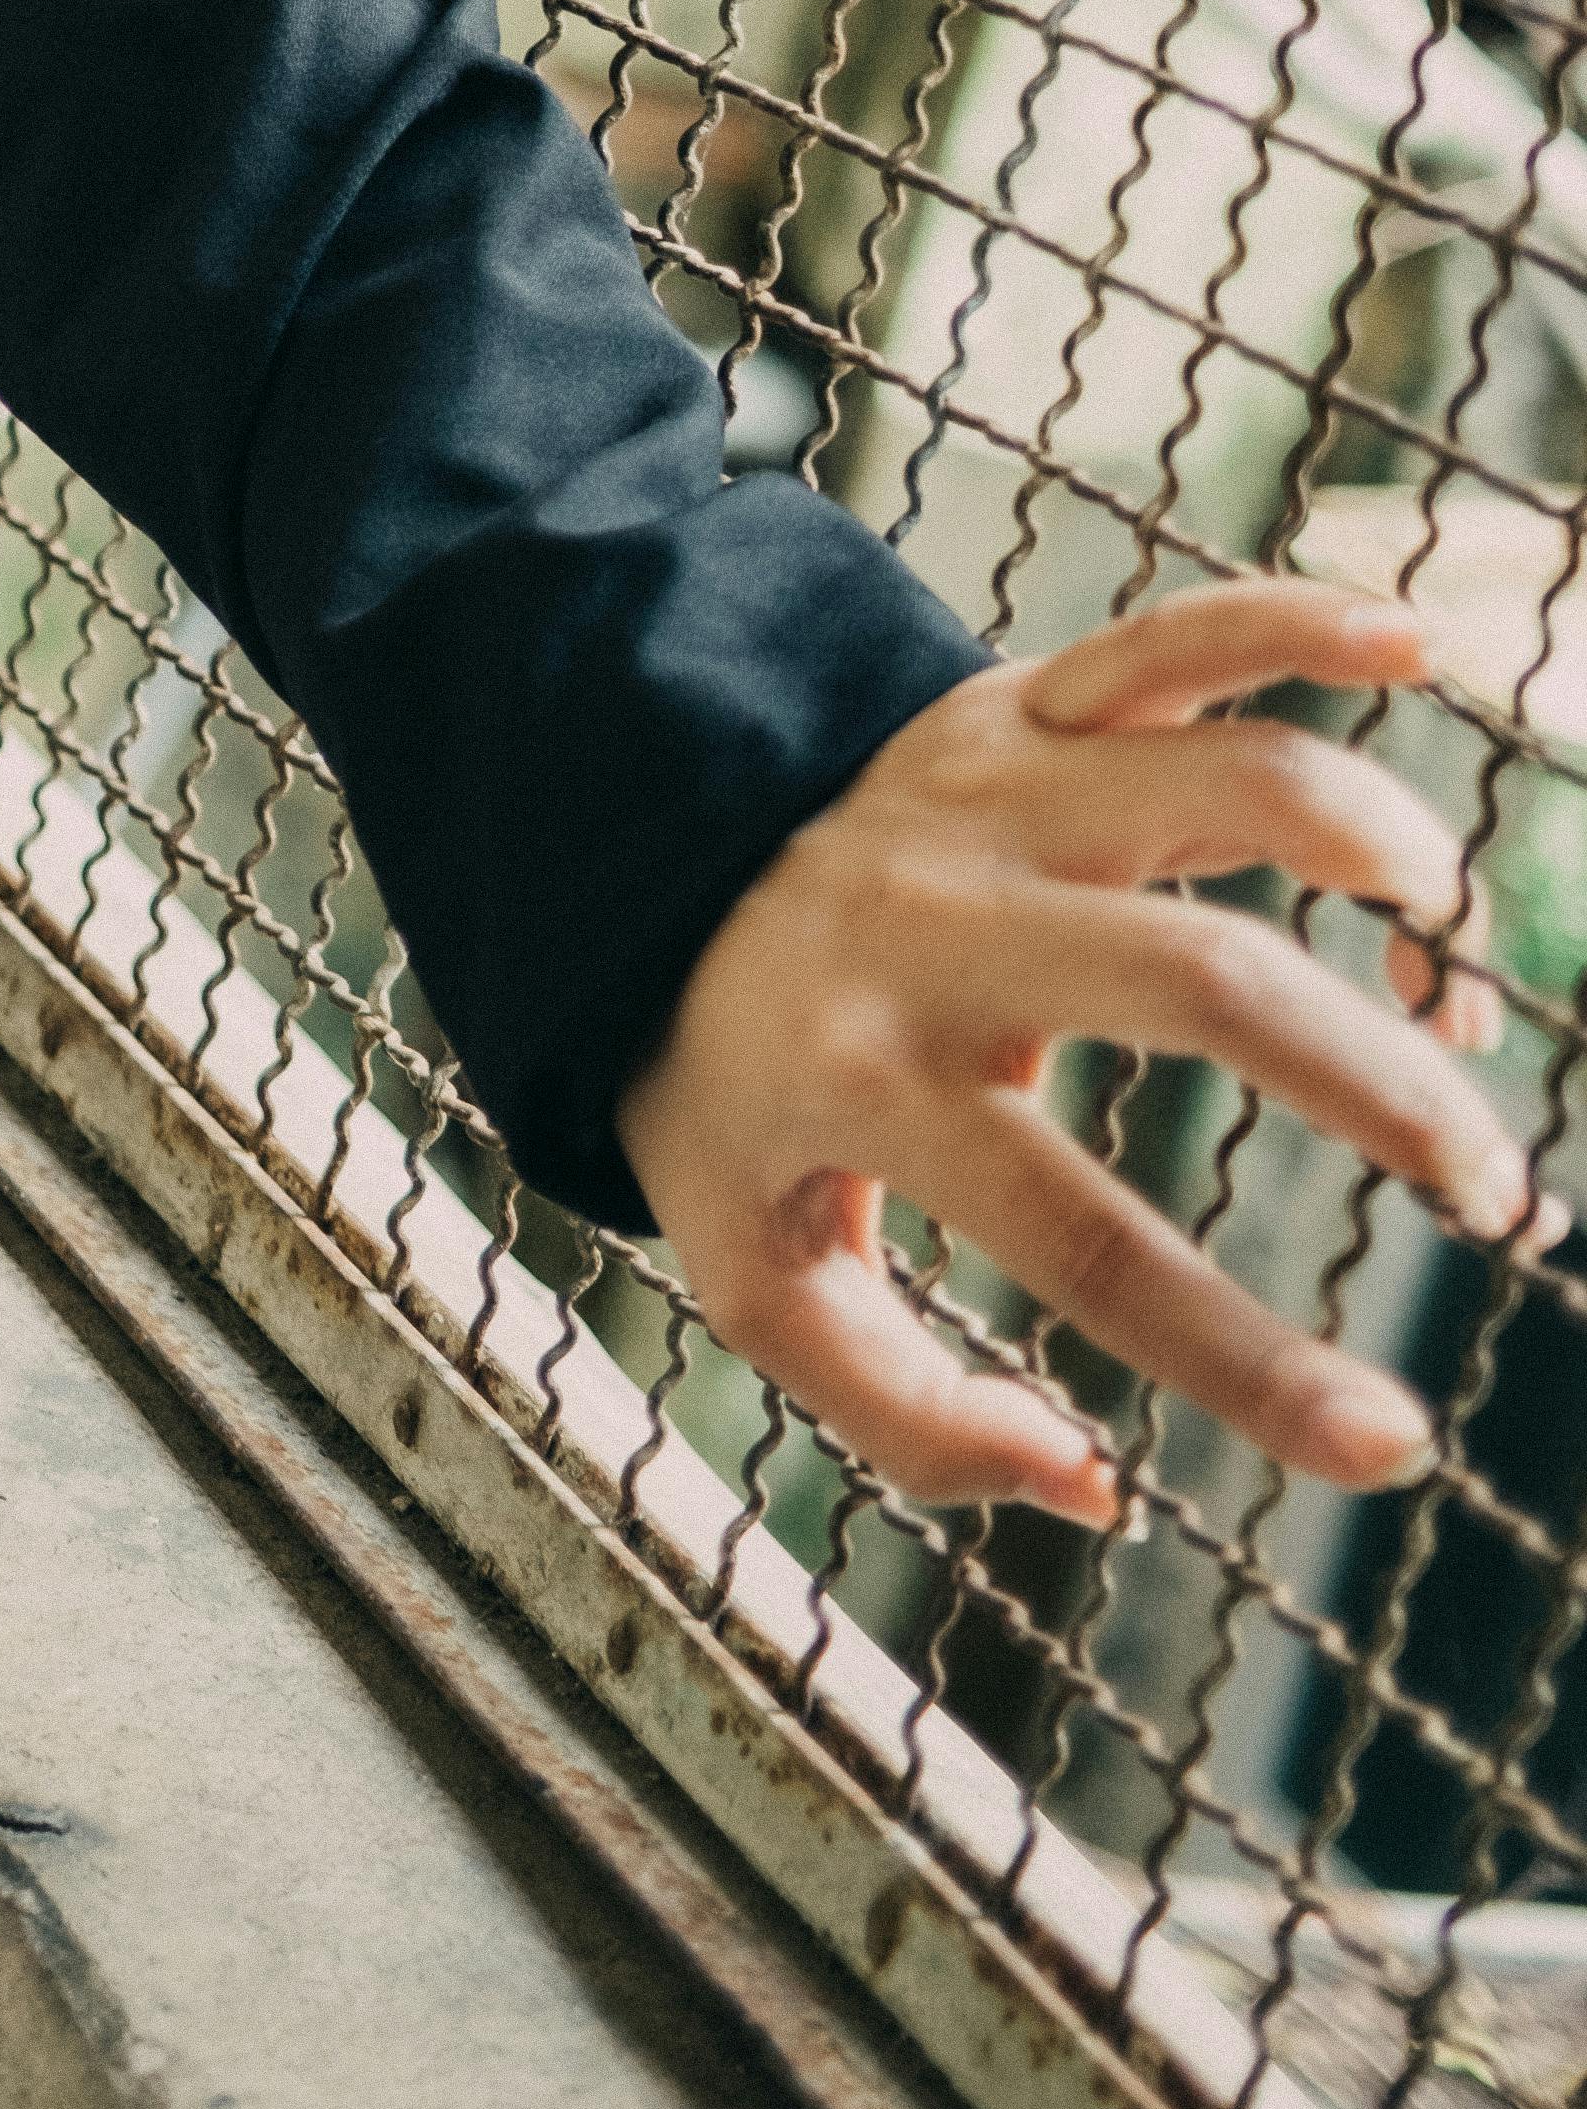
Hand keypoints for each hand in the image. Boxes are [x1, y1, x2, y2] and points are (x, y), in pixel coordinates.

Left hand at [614, 579, 1536, 1524]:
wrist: (617, 854)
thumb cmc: (728, 1089)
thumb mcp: (758, 1273)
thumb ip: (905, 1418)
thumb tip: (1094, 1487)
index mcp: (872, 1080)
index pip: (1090, 1243)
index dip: (1249, 1365)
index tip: (1394, 1450)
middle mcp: (941, 924)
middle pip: (1201, 986)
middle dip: (1380, 1093)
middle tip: (1492, 1193)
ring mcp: (986, 792)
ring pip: (1219, 780)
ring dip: (1374, 850)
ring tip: (1449, 960)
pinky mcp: (1017, 701)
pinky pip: (1171, 636)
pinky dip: (1295, 622)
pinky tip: (1412, 651)